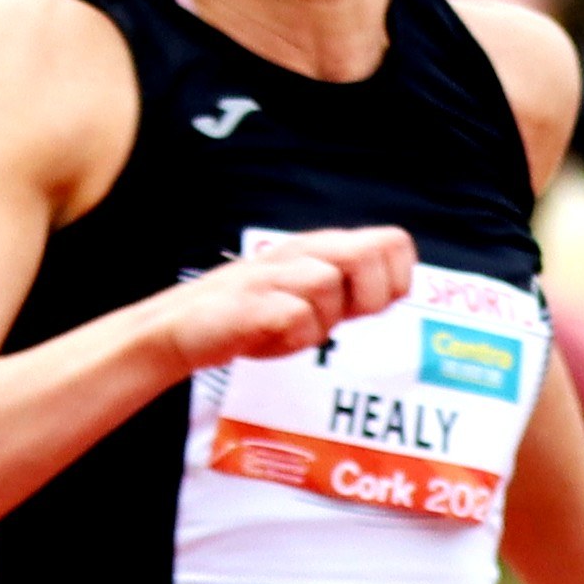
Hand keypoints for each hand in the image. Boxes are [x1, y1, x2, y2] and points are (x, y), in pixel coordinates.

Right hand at [157, 227, 413, 374]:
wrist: (184, 329)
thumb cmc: (255, 315)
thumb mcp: (314, 300)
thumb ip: (353, 292)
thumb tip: (400, 289)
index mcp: (323, 249)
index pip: (393, 244)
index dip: (395, 280)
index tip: (369, 309)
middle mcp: (301, 252)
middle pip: (369, 252)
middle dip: (368, 294)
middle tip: (342, 319)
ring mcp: (272, 273)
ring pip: (328, 284)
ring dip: (320, 322)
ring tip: (290, 331)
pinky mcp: (248, 300)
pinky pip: (294, 315)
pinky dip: (290, 338)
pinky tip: (268, 340)